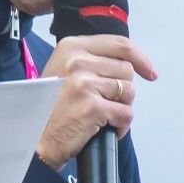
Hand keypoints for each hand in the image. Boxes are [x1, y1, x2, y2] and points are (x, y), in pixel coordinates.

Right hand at [35, 36, 157, 168]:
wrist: (34, 138)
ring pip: (128, 92)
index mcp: (71, 48)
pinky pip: (126, 114)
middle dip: (122, 90)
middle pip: (126, 70)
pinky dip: (120, 125)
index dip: (140, 59)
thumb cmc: (49, 109)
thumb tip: (126, 63)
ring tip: (101, 116)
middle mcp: (77, 62)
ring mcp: (85, 84)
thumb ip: (90, 60)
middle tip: (104, 103)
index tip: (149, 72)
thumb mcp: (62, 71)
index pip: (119, 45)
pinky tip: (105, 128)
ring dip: (121, 108)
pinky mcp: (93, 107)